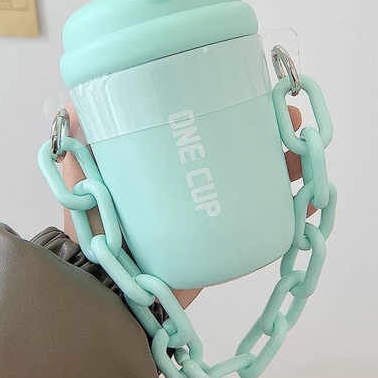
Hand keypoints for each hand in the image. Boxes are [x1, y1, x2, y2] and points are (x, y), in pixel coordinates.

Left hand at [62, 103, 312, 308]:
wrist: (107, 289)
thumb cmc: (93, 223)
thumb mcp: (82, 171)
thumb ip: (77, 133)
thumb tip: (74, 96)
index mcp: (169, 159)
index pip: (208, 122)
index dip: (234, 105)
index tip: (251, 89)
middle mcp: (194, 180)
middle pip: (241, 147)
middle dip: (270, 130)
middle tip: (287, 118)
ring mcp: (209, 209)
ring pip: (259, 179)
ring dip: (287, 163)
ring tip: (300, 153)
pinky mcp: (220, 238)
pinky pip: (262, 218)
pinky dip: (288, 208)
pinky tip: (304, 199)